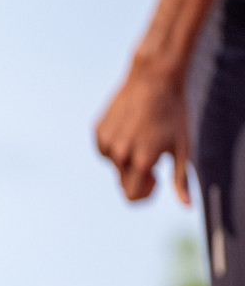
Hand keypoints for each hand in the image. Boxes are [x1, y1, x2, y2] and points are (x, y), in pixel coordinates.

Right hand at [94, 67, 191, 204]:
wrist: (153, 79)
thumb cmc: (174, 113)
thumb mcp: (183, 148)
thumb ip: (182, 180)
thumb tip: (186, 206)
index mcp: (141, 161)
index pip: (133, 196)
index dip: (146, 194)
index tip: (156, 180)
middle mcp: (119, 155)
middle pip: (123, 182)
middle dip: (138, 177)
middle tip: (153, 156)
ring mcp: (106, 142)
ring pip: (115, 164)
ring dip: (127, 158)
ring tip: (142, 134)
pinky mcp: (98, 132)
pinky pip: (106, 149)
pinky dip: (117, 145)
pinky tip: (130, 127)